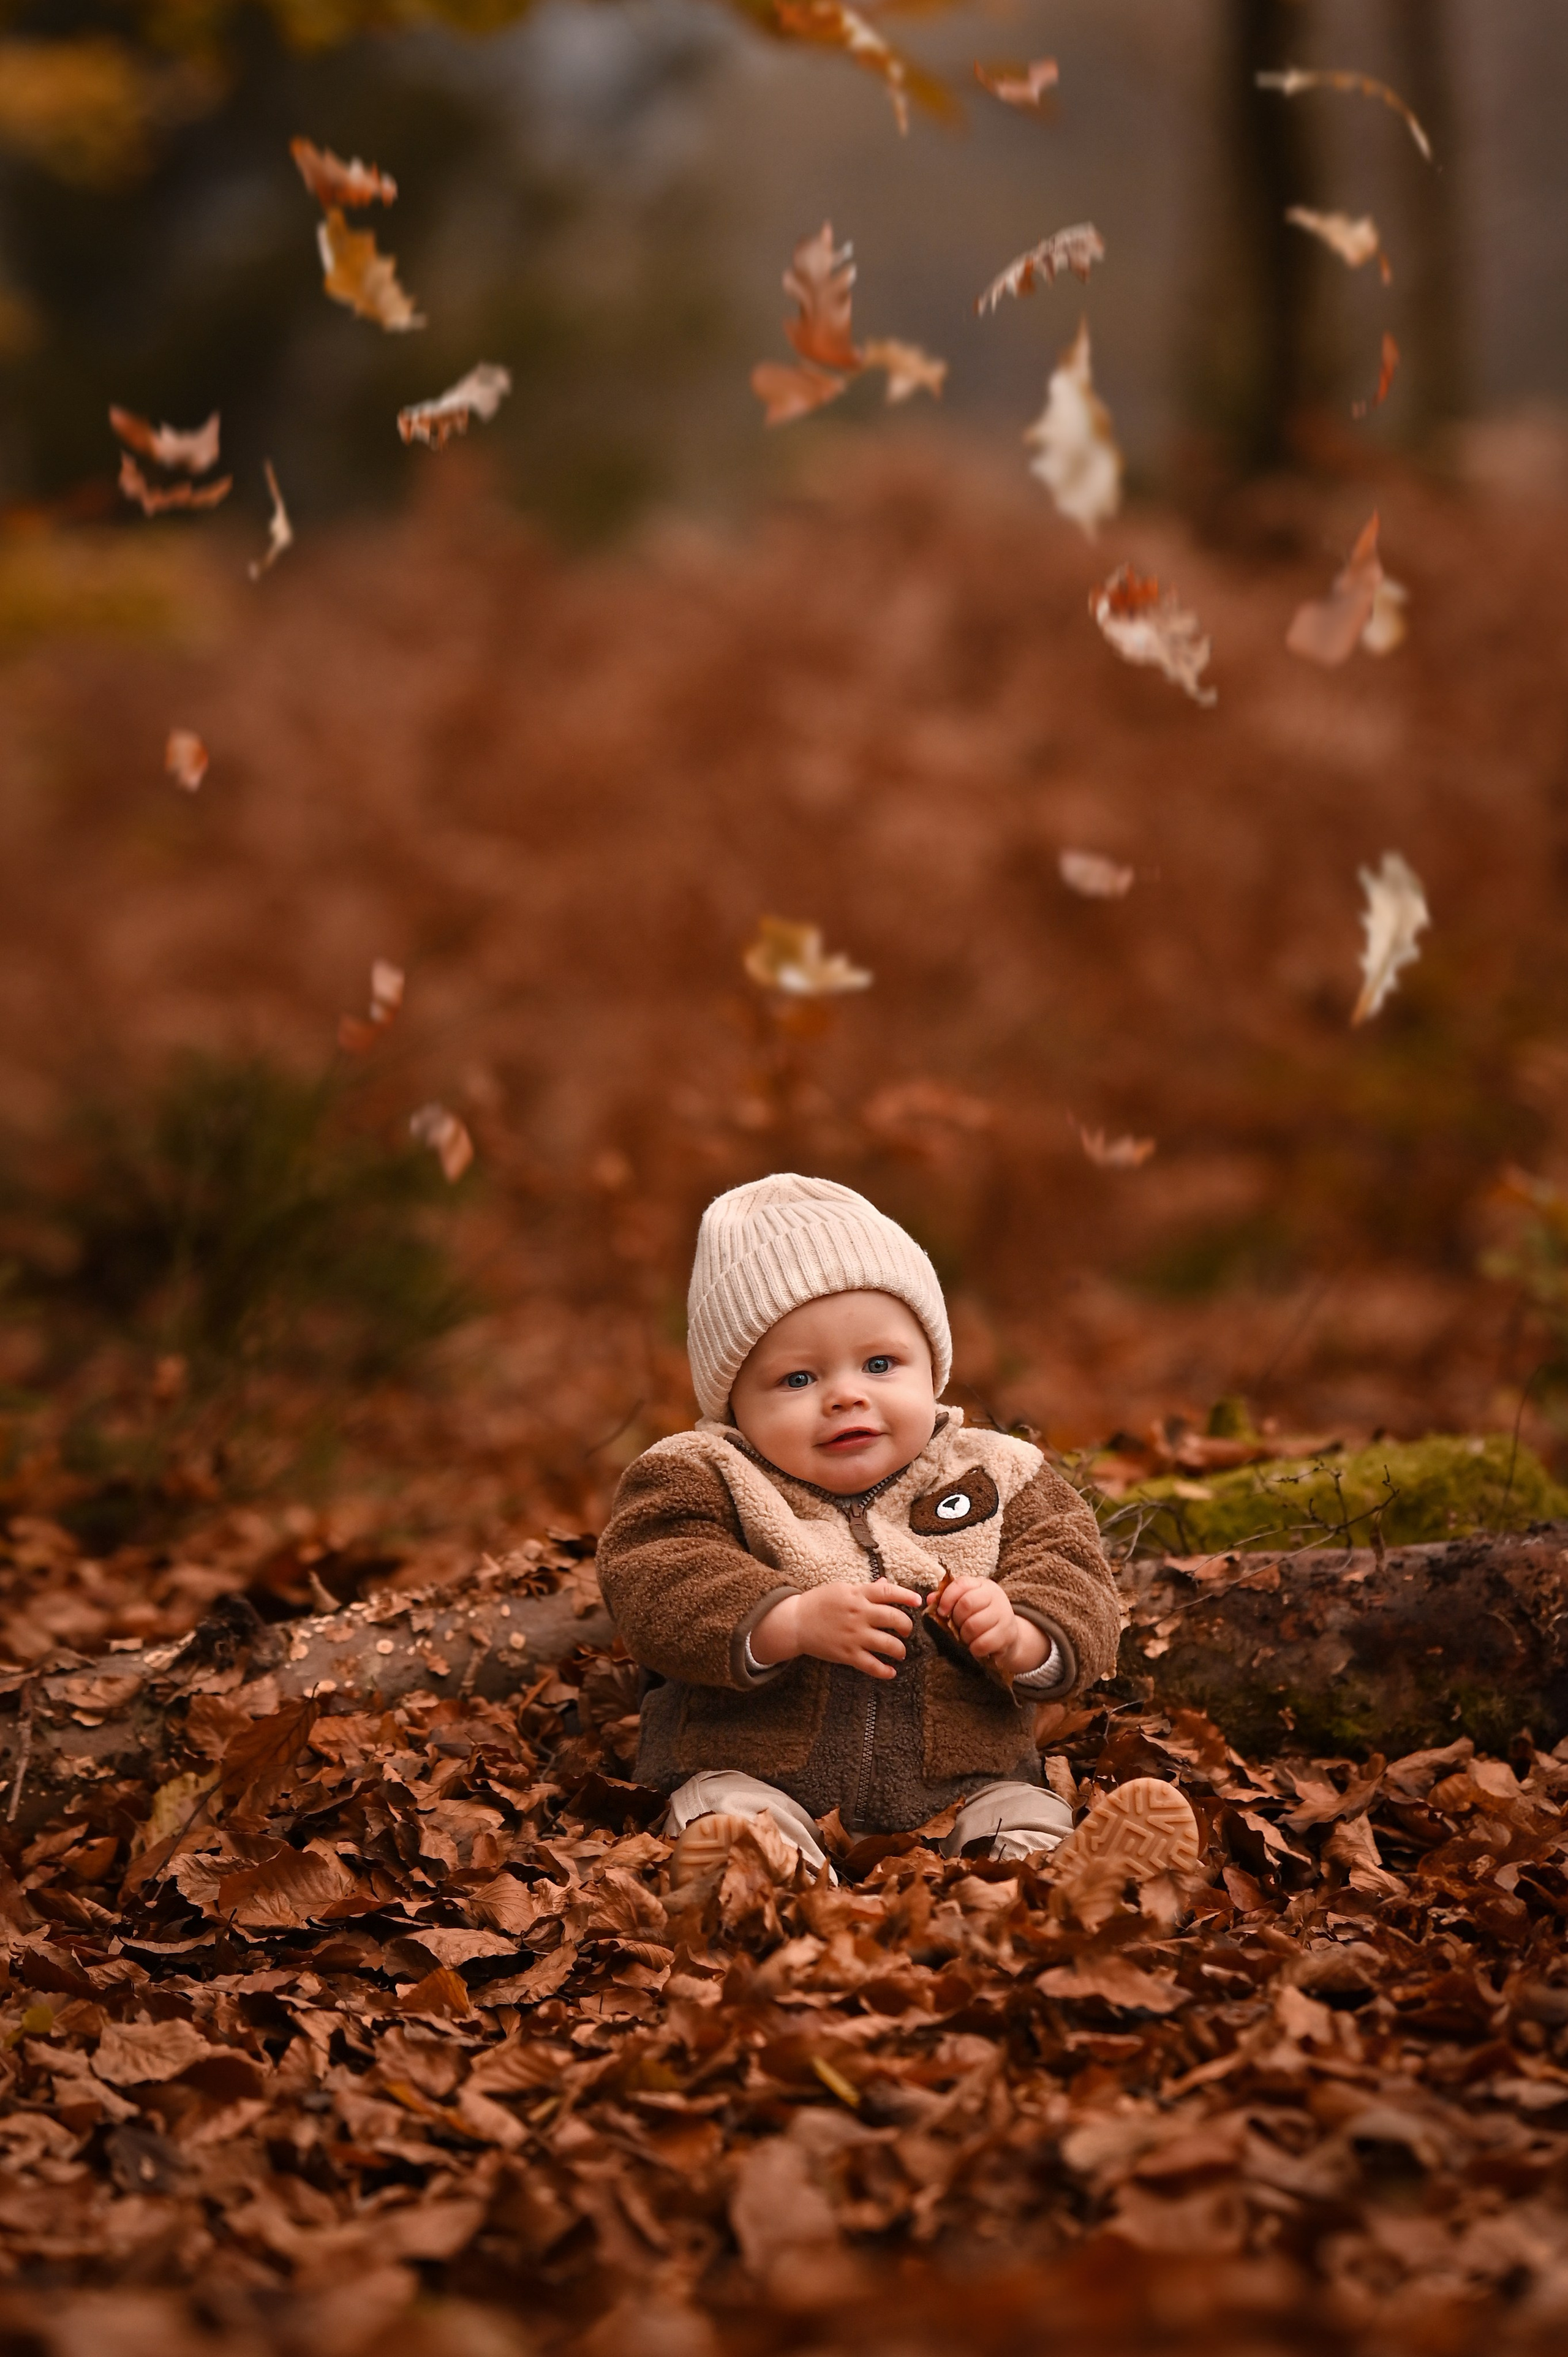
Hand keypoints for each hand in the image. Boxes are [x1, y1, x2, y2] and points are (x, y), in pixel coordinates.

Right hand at [751, 1579, 922, 1680]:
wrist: (795, 1622)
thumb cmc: (818, 1603)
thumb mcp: (842, 1589)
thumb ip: (865, 1589)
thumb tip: (885, 1583)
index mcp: (857, 1595)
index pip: (888, 1592)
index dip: (906, 1596)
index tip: (918, 1601)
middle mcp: (859, 1614)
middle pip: (895, 1619)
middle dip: (907, 1626)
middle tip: (905, 1631)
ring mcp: (854, 1635)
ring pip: (889, 1644)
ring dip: (900, 1650)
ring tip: (900, 1652)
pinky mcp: (847, 1654)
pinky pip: (872, 1665)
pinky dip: (885, 1671)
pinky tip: (891, 1672)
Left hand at [935, 1577, 1047, 1677]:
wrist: (1008, 1635)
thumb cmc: (981, 1617)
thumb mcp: (966, 1604)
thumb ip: (947, 1600)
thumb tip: (930, 1600)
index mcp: (982, 1585)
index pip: (961, 1584)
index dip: (947, 1598)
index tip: (941, 1612)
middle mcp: (995, 1596)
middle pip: (967, 1604)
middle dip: (956, 1619)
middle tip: (957, 1628)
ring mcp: (1004, 1614)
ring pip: (974, 1625)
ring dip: (965, 1636)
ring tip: (966, 1638)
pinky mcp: (1007, 1634)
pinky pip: (983, 1643)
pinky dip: (975, 1648)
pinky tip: (975, 1647)